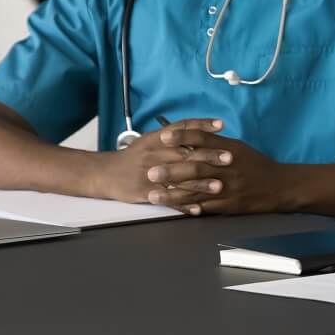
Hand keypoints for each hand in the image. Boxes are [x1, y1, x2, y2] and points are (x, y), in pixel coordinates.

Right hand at [92, 118, 229, 213]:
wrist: (105, 172)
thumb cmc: (135, 155)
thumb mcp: (152, 140)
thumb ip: (176, 136)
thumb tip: (205, 131)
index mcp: (156, 140)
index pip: (181, 129)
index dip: (201, 126)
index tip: (221, 125)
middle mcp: (154, 154)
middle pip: (184, 154)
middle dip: (208, 156)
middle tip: (229, 158)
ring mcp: (149, 174)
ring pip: (178, 179)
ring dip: (200, 183)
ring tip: (220, 185)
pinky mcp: (145, 192)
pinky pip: (167, 200)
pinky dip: (183, 205)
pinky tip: (199, 209)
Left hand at [140, 127, 285, 214]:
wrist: (280, 186)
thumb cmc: (255, 165)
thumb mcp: (238, 147)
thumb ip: (215, 143)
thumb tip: (189, 135)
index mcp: (230, 150)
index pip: (203, 139)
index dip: (182, 137)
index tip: (163, 137)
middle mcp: (228, 168)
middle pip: (196, 167)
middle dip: (171, 171)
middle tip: (150, 172)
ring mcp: (230, 188)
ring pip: (197, 191)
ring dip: (173, 195)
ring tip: (153, 196)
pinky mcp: (232, 205)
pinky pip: (208, 207)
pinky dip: (192, 209)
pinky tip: (177, 210)